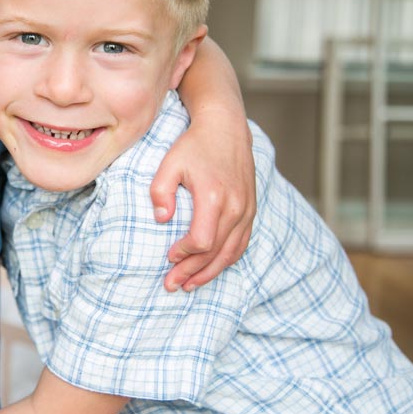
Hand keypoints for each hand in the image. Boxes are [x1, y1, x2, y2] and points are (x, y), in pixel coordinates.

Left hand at [150, 107, 254, 291]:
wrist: (226, 128)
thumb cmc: (194, 145)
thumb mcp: (169, 163)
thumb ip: (160, 191)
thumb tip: (162, 220)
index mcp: (214, 197)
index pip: (201, 240)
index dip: (184, 254)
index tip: (168, 257)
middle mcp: (236, 207)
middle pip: (215, 252)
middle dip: (192, 272)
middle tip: (171, 285)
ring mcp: (247, 210)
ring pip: (231, 252)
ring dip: (210, 272)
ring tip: (190, 285)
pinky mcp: (251, 210)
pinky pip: (241, 243)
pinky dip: (227, 259)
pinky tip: (212, 268)